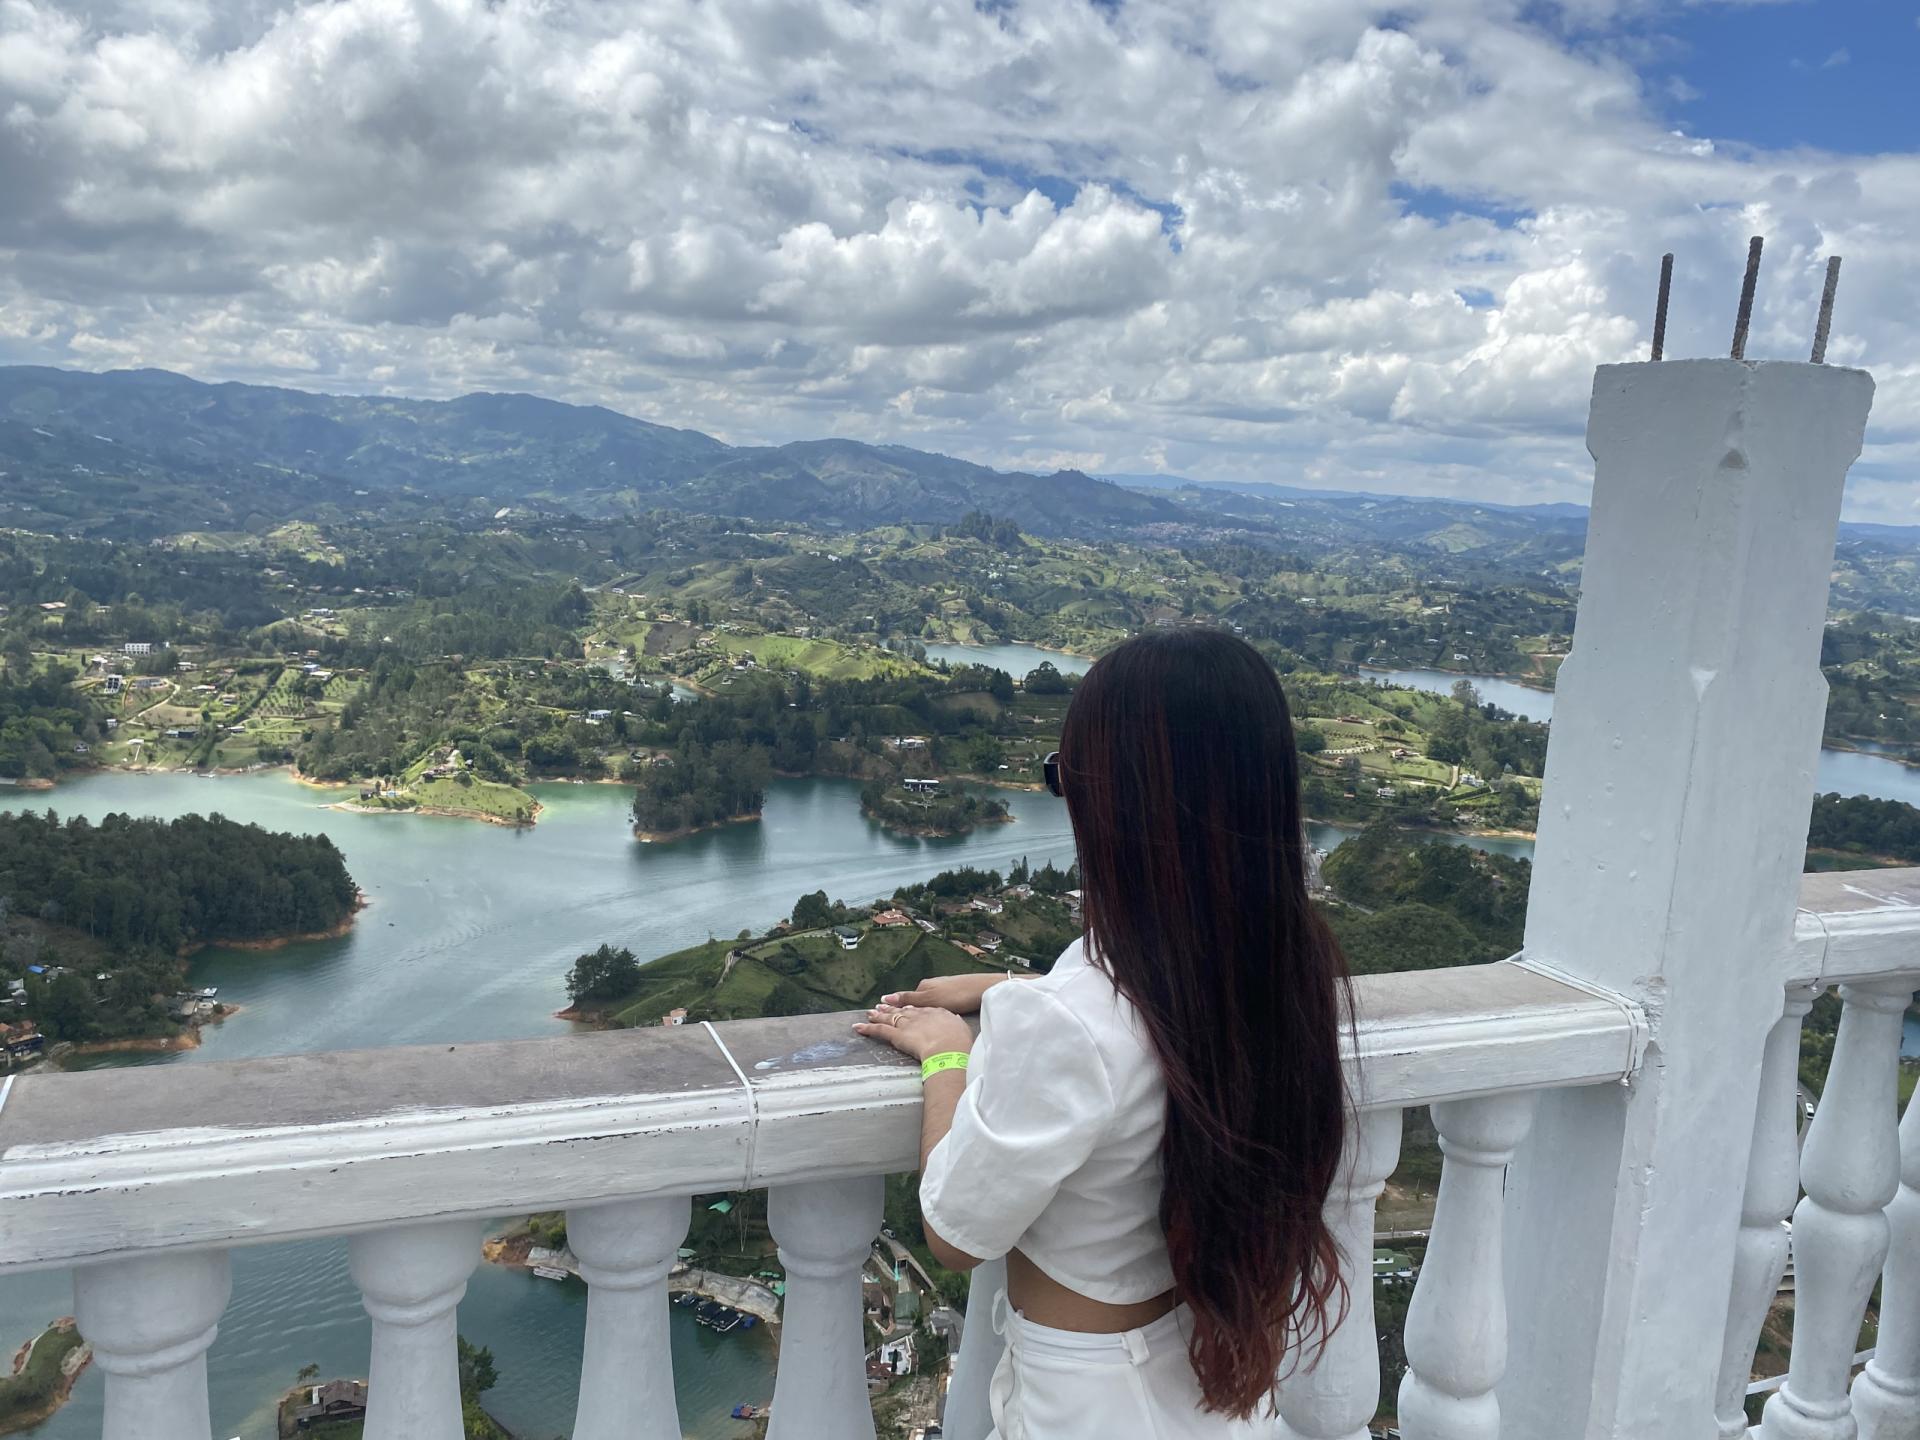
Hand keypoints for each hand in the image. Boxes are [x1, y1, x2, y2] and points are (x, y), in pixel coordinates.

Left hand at [854, 1003, 974, 1062]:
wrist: (949, 1048)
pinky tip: (858, 1027)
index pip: (920, 1009)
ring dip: (878, 1015)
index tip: (906, 1008)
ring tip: (870, 1013)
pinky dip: (867, 1029)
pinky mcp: (896, 1035)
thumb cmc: (958, 1042)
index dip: (911, 1008)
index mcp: (935, 1012)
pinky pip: (879, 1031)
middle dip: (891, 1008)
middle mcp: (919, 1015)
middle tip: (882, 1006)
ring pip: (889, 1018)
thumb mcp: (961, 1028)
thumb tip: (954, 1017)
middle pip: (902, 1011)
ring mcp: (906, 1024)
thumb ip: (955, 1022)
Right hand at [880, 972, 1007, 1014]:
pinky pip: (939, 1004)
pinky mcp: (955, 994)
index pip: (906, 999)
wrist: (982, 990)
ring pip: (928, 1003)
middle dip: (907, 1010)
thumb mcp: (930, 998)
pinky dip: (934, 1011)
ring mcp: (944, 989)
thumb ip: (909, 999)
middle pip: (916, 1001)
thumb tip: (887, 998)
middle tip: (898, 1022)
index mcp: (924, 986)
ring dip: (922, 1012)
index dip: (896, 1008)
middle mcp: (932, 985)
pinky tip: (937, 1018)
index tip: (882, 1014)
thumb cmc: (955, 995)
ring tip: (916, 1023)